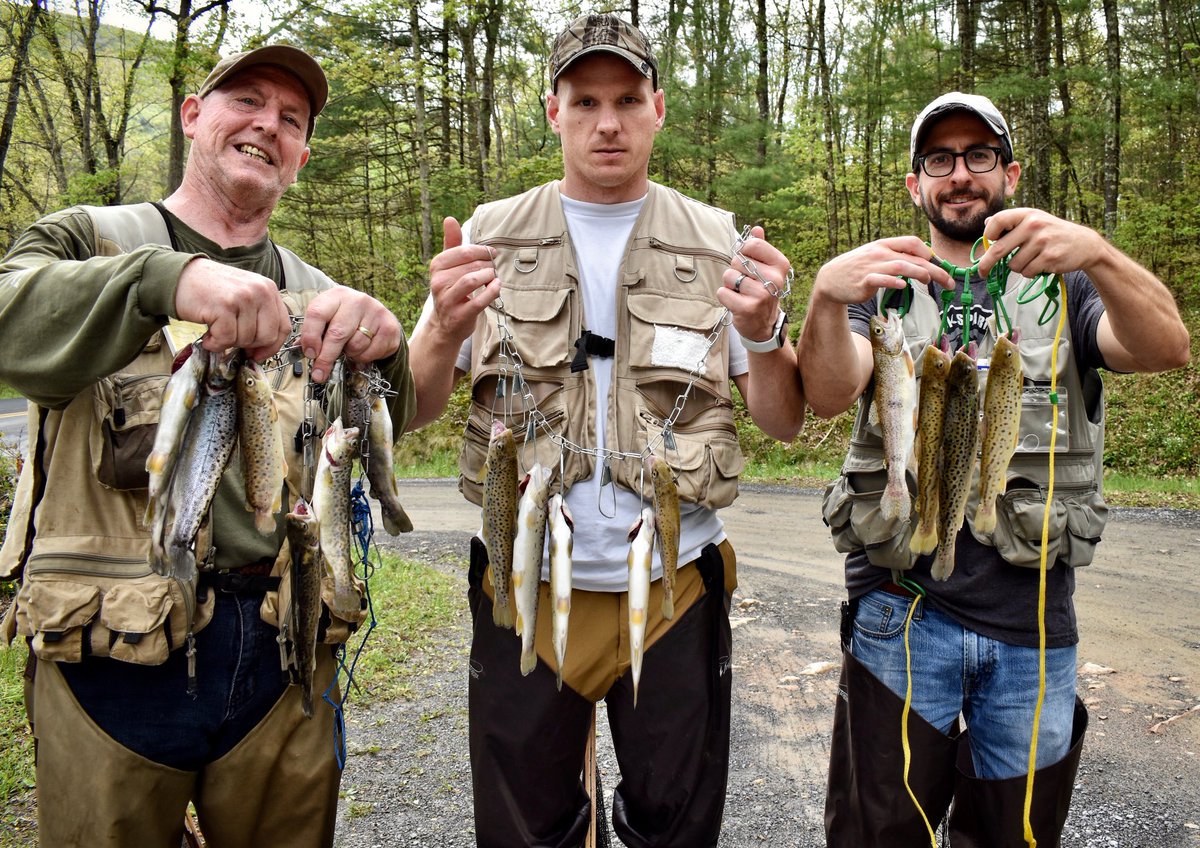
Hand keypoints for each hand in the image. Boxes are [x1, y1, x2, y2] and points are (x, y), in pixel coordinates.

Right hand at [174, 258, 291, 361]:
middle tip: (231, 338)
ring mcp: (242, 297)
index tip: (258, 354)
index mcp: (269, 290)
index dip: (272, 347)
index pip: (283, 327)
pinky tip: (208, 335)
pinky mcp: (224, 306)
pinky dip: (215, 343)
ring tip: (216, 330)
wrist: (180, 277)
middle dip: (248, 345)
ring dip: (228, 342)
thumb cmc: (213, 291)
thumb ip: (259, 317)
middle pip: (267, 337)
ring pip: (246, 339)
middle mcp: (260, 291)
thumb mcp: (245, 297)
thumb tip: (264, 351)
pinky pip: (227, 339)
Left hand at [300, 286, 401, 382]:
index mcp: (336, 296)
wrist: (376, 315)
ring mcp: (376, 312)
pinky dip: (364, 358)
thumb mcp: (328, 319)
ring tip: (350, 350)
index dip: (310, 336)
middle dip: (326, 357)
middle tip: (319, 374)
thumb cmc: (346, 319)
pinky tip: (363, 351)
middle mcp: (357, 300)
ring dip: (349, 355)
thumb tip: (301, 351)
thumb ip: (314, 333)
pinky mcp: (389, 326)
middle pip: (337, 334)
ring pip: (355, 346)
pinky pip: (371, 352)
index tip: (310, 354)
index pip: (317, 314)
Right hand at [424, 217, 501, 345]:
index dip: (482, 250)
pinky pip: (479, 301)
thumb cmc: (451, 290)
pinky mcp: (459, 316)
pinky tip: (497, 287)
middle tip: (494, 268)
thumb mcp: (449, 266)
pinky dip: (492, 292)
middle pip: (470, 265)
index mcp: (437, 266)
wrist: (445, 325)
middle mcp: (438, 282)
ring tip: (494, 277)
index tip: (492, 254)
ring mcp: (447, 300)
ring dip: (489, 276)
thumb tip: (449, 218)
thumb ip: (452, 243)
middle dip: (487, 264)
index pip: (462, 251)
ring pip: (472, 280)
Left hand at [717, 226, 792, 342]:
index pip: (752, 244)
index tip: (749, 264)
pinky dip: (725, 297)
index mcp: (780, 264)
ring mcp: (762, 294)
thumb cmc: (762, 291)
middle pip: (738, 260)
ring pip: (728, 276)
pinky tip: (737, 303)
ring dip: (730, 285)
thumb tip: (757, 229)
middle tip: (746, 284)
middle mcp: (774, 278)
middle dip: (736, 271)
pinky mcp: (747, 308)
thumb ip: (761, 248)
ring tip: (742, 294)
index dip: (743, 252)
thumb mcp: (766, 269)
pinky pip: (722, 292)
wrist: (764, 324)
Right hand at [811, 236, 951, 307]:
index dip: (928, 252)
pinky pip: (880, 279)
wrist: (830, 279)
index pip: (912, 242)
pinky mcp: (863, 281)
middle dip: (935, 269)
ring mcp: (871, 266)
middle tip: (949, 282)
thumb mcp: (876, 256)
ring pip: (900, 266)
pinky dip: (892, 281)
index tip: (938, 265)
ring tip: (930, 282)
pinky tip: (902, 285)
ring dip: (919, 273)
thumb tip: (921, 261)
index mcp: (884, 245)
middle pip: (913, 258)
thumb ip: (896, 257)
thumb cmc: (857, 268)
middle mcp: (879, 253)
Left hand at [979, 208, 1104, 277]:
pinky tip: (1041, 264)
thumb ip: (1011, 223)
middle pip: (998, 249)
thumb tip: (986, 224)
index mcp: (1027, 214)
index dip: (988, 235)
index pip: (996, 221)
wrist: (1084, 244)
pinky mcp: (1049, 257)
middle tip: (981, 273)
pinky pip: (1027, 272)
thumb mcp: (1034, 220)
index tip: (989, 243)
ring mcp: (1042, 241)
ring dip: (1019, 267)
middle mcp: (1033, 225)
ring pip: (1013, 265)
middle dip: (986, 264)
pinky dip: (1030, 272)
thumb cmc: (1053, 232)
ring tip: (1032, 259)